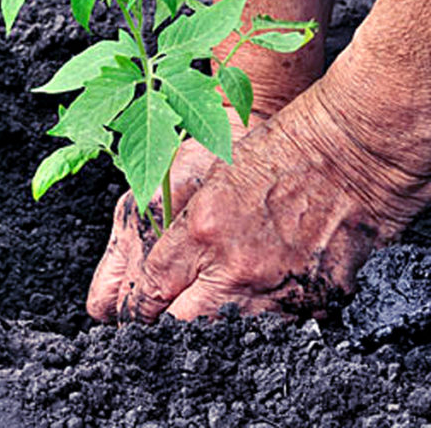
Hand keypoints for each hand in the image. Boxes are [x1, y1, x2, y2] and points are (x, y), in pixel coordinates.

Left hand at [110, 56, 430, 321]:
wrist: (350, 152)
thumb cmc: (277, 151)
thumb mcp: (207, 174)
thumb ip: (174, 222)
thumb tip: (157, 265)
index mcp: (202, 229)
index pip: (151, 289)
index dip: (138, 307)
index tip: (135, 311)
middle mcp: (236, 266)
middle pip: (183, 326)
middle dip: (167, 327)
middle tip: (165, 321)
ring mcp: (279, 288)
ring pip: (228, 334)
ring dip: (215, 325)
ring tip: (214, 307)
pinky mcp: (317, 300)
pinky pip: (277, 327)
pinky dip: (263, 319)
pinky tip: (261, 298)